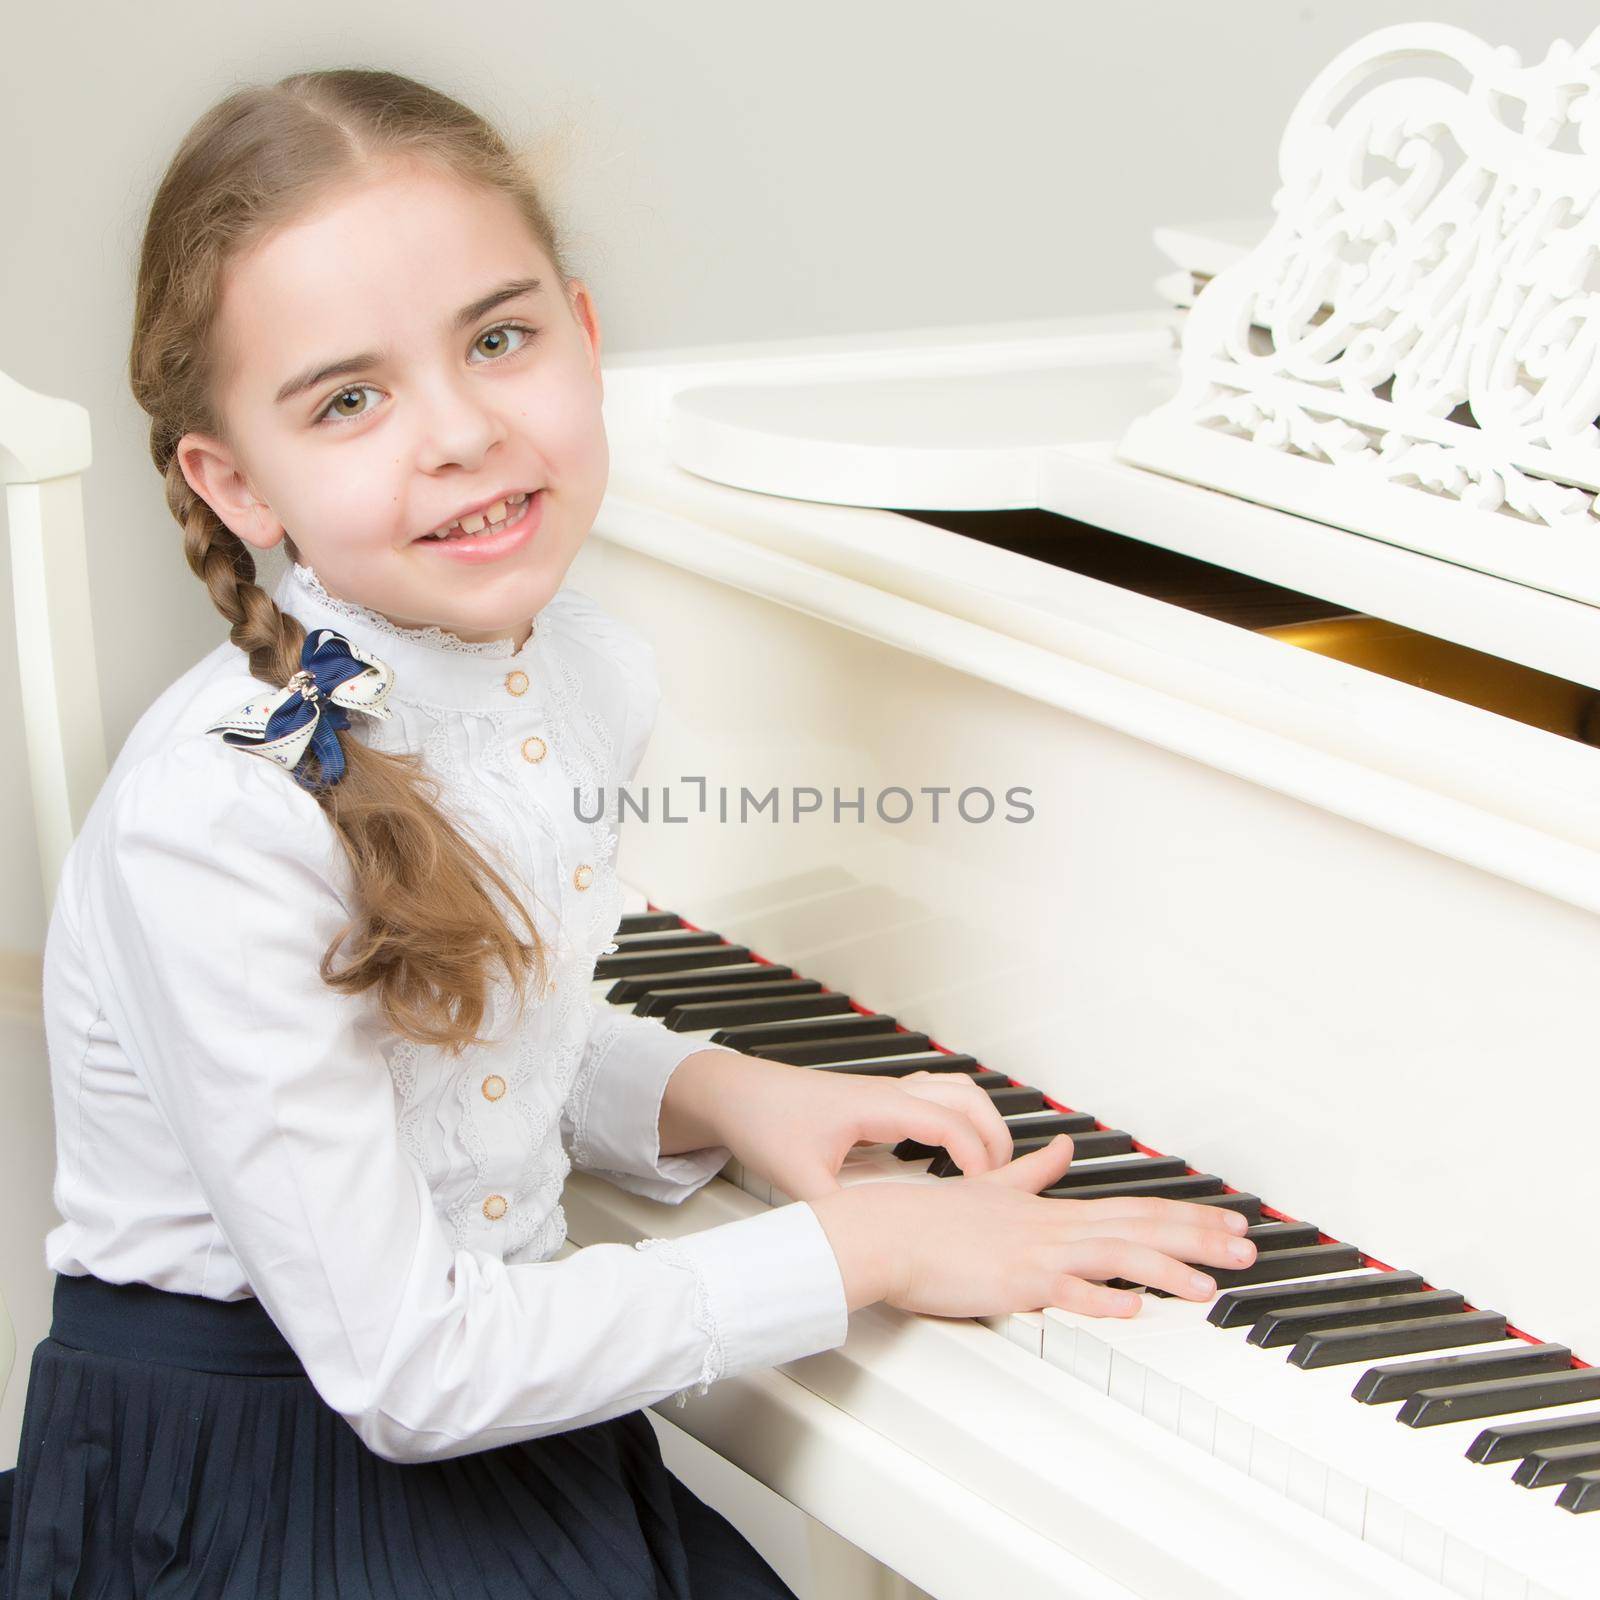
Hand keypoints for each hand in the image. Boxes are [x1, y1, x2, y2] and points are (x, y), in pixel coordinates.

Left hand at [661, 1054, 1013, 1202]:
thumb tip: (864, 1250)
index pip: (951, 1124)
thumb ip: (837, 1216)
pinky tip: (948, 1150)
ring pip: (956, 1089)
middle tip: (1002, 1181)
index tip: (988, 1193)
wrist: (737, 1093)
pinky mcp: (877, 1099)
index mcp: (878, 1107)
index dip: (979, 1159)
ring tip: (987, 1165)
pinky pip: (935, 1096)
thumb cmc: (764, 1121)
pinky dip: (958, 1116)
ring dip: (980, 1121)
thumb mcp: (799, 1179)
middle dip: (996, 1136)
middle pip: (968, 1097)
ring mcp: (885, 1091)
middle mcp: (889, 1092)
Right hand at [808, 1133, 1257, 1317]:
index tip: (1228, 1222)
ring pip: (1115, 1254)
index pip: (1134, 1208)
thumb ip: (1032, 1172)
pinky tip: (1133, 1308)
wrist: (884, 1231)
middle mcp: (1052, 1226)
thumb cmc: (930, 1219)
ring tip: (1210, 1285)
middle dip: (1199, 1237)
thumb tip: (1060, 1149)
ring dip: (1168, 1267)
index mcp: (1051, 1210)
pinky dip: (1101, 1298)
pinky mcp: (1013, 1281)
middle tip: (1248, 1248)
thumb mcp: (992, 1186)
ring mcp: (1035, 1252)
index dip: (1186, 1215)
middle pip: (1140, 1226)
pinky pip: (1064, 1290)